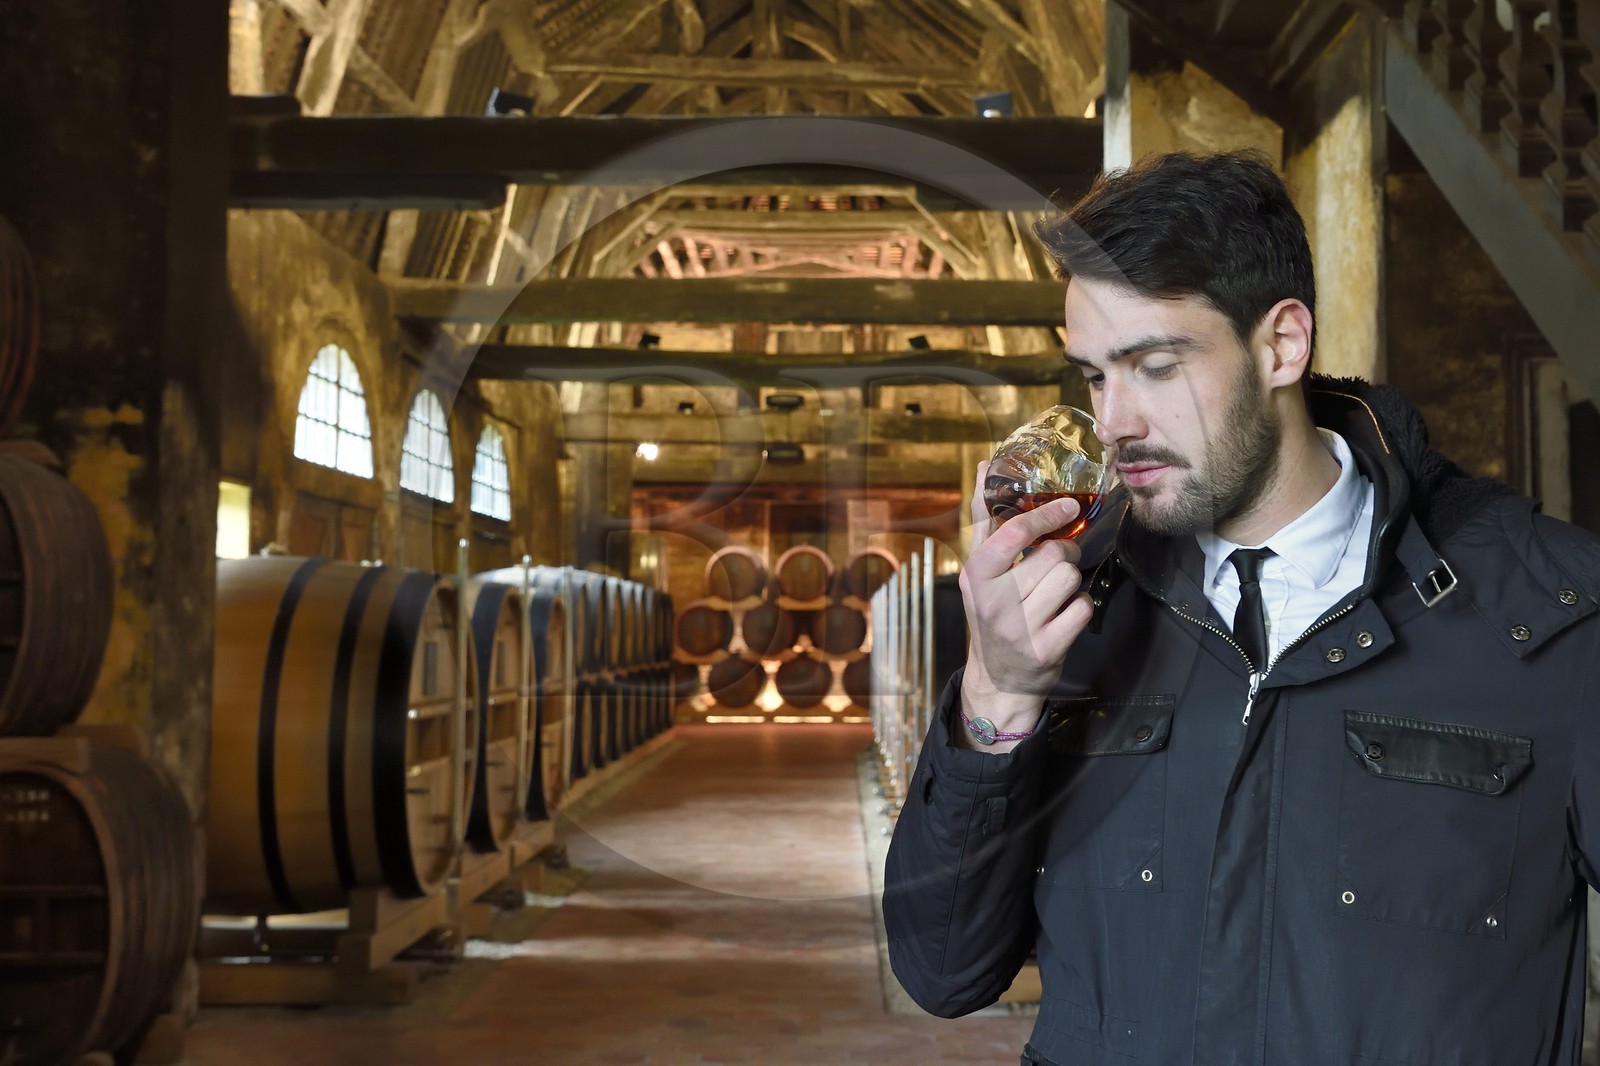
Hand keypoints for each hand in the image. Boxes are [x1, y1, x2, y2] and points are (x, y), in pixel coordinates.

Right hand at [958, 460, 1094, 725]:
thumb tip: (987, 467)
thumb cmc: (991, 613)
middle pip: (1054, 556)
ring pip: (1071, 580)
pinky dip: (1080, 608)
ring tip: (1056, 591)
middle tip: (1057, 562)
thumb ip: (985, 519)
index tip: (1067, 506)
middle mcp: (995, 603)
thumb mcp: (980, 570)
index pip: (1013, 534)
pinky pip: (1082, 609)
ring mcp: (1021, 629)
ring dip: (1072, 582)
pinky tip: (1063, 614)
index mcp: (976, 576)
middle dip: (1064, 554)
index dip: (1045, 514)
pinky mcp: (1047, 650)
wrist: (999, 678)